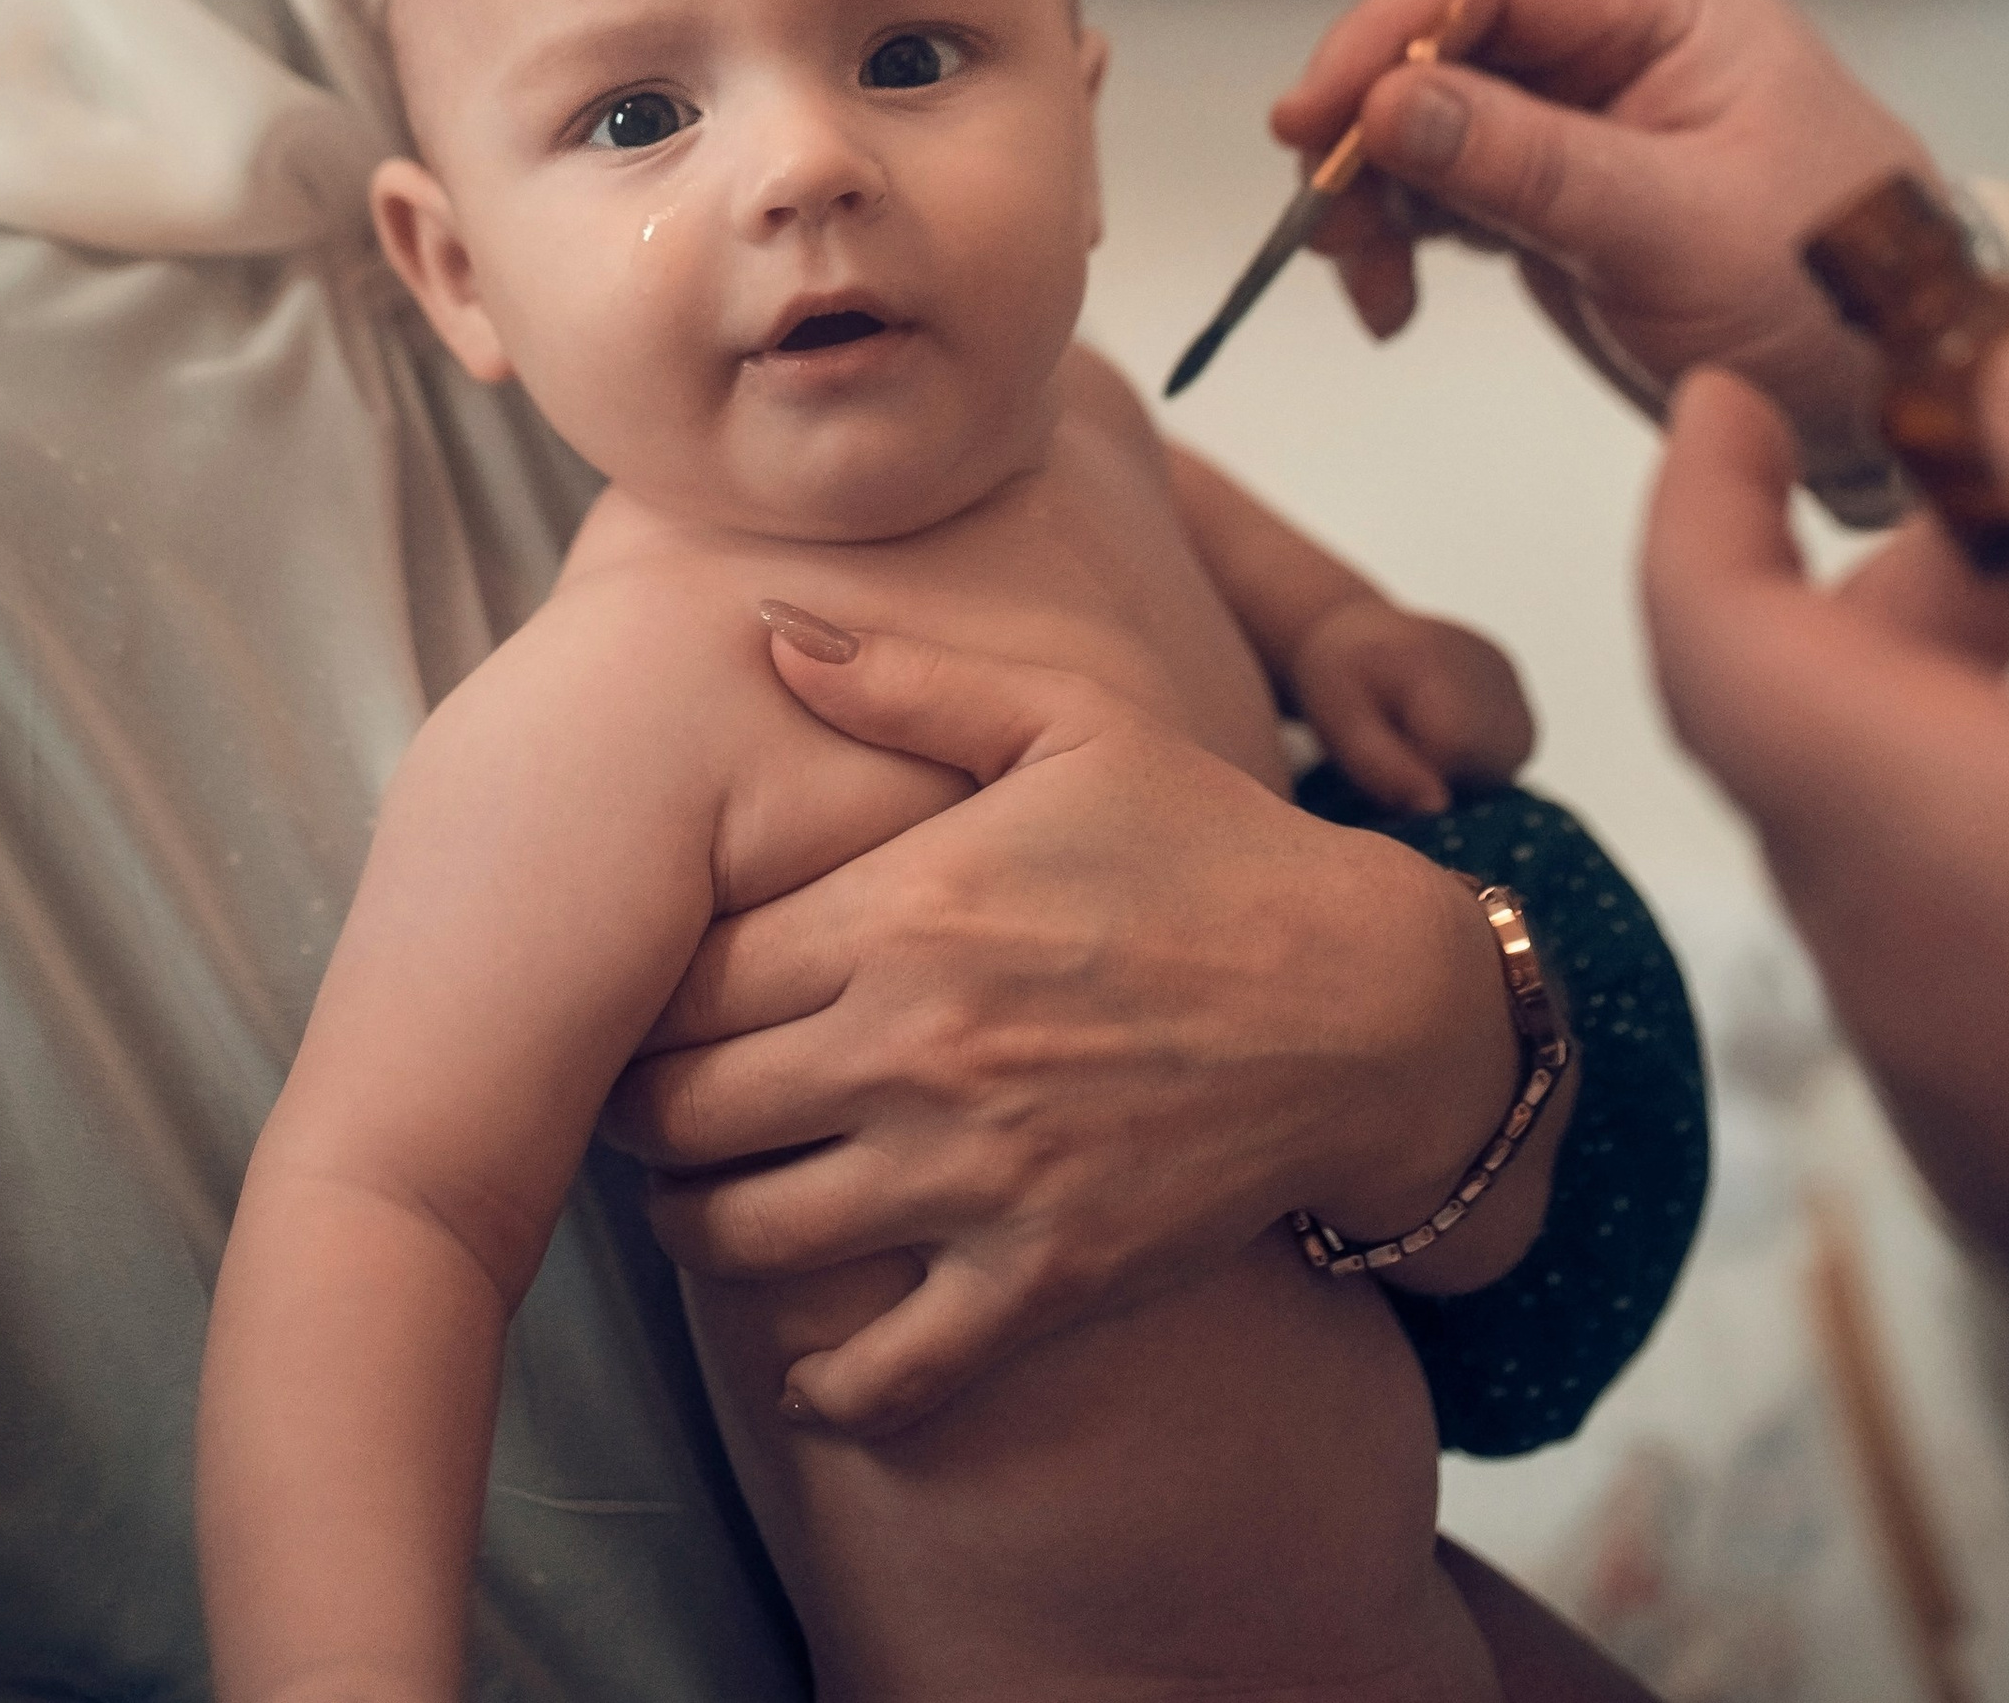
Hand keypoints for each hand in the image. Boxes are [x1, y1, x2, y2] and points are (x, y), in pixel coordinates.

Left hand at [601, 620, 1536, 1433]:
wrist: (1366, 1002)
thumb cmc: (1211, 844)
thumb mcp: (1069, 719)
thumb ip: (907, 678)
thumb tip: (767, 622)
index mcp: (904, 907)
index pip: (685, 978)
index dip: (643, 995)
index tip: (646, 998)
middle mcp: (916, 1047)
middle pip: (683, 1113)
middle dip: (642, 1114)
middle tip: (648, 1106)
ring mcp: (974, 1176)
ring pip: (743, 1240)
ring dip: (698, 1230)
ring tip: (705, 1202)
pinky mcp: (1041, 1281)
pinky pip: (881, 1376)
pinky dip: (823, 1386)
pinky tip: (807, 1361)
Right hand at [1276, 0, 1928, 505]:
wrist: (1898, 398)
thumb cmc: (1836, 292)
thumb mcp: (1679, 229)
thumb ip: (1529, 164)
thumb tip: (1387, 102)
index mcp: (1664, 2)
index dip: (1386, 33)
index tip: (1316, 114)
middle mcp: (1613, 41)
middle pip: (1438, 46)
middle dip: (1368, 130)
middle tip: (1324, 217)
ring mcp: (1579, 117)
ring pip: (1423, 120)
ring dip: (1373, 195)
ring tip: (1368, 281)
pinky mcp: (1554, 190)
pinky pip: (1442, 188)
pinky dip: (1399, 239)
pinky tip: (1391, 301)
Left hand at [1642, 337, 2008, 1473]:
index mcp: (1928, 849)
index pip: (1709, 643)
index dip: (1699, 500)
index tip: (1722, 399)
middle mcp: (1914, 1012)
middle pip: (1818, 754)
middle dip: (1901, 600)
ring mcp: (2001, 1159)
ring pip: (1919, 885)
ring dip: (1988, 743)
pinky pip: (2007, 1007)